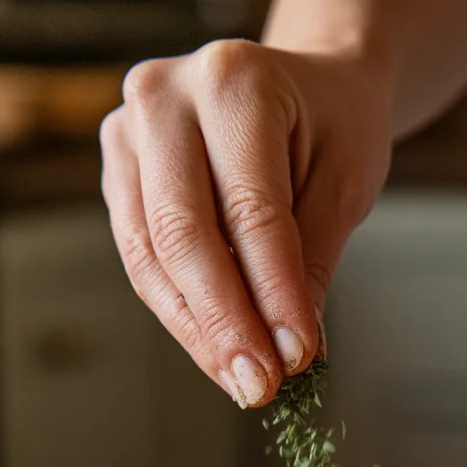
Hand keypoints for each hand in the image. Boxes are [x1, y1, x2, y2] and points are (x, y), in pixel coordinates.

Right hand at [100, 41, 392, 406]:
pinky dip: (181, 310)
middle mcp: (164, 97)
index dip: (272, 293)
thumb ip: (313, 261)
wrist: (305, 86)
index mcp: (233, 81)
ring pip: (151, 256)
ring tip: (240, 379)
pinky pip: (143, 258)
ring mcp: (128, 132)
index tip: (295, 357)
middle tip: (258, 385)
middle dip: (224, 323)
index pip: (251, 211)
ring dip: (196, 330)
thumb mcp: (346, 181)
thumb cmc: (332, 123)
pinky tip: (217, 349)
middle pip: (184, 235)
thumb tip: (289, 348)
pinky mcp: (119, 171)